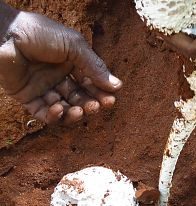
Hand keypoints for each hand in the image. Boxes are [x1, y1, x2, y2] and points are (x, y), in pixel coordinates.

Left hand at [0, 8, 121, 123]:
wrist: (4, 34)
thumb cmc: (39, 34)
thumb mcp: (73, 46)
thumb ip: (94, 66)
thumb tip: (117, 85)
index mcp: (71, 63)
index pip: (90, 83)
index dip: (101, 92)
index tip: (110, 99)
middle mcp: (59, 77)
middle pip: (80, 97)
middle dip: (90, 104)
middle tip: (97, 106)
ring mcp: (44, 89)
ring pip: (65, 108)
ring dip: (75, 113)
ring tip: (80, 110)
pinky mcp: (29, 99)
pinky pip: (45, 113)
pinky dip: (54, 115)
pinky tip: (59, 108)